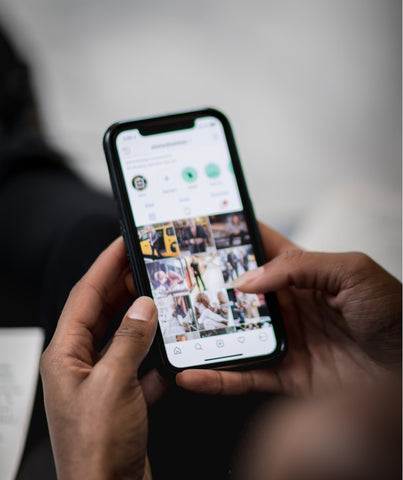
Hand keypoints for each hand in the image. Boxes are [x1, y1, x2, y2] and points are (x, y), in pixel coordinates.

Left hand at [40, 238, 166, 479]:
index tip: (122, 243)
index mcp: (66, 354)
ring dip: (140, 316)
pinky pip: (136, 362)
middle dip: (123, 285)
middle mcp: (79, 363)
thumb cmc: (97, 449)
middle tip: (146, 264)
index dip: (105, 265)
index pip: (85, 294)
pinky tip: (169, 347)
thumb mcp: (113, 384)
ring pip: (121, 335)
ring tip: (159, 295)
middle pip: (101, 310)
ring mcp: (100, 379)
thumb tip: (143, 308)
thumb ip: (129, 340)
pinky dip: (152, 352)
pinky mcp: (120, 395)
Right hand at [177, 224, 401, 396]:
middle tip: (174, 283)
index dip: (233, 239)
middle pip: (237, 294)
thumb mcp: (352, 271)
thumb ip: (300, 266)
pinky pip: (244, 377)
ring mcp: (284, 341)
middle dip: (207, 287)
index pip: (260, 250)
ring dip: (203, 334)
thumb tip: (248, 279)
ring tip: (172, 330)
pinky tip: (192, 375)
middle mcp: (288, 306)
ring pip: (233, 335)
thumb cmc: (394, 313)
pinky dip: (216, 378)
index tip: (201, 232)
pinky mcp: (285, 375)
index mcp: (302, 274)